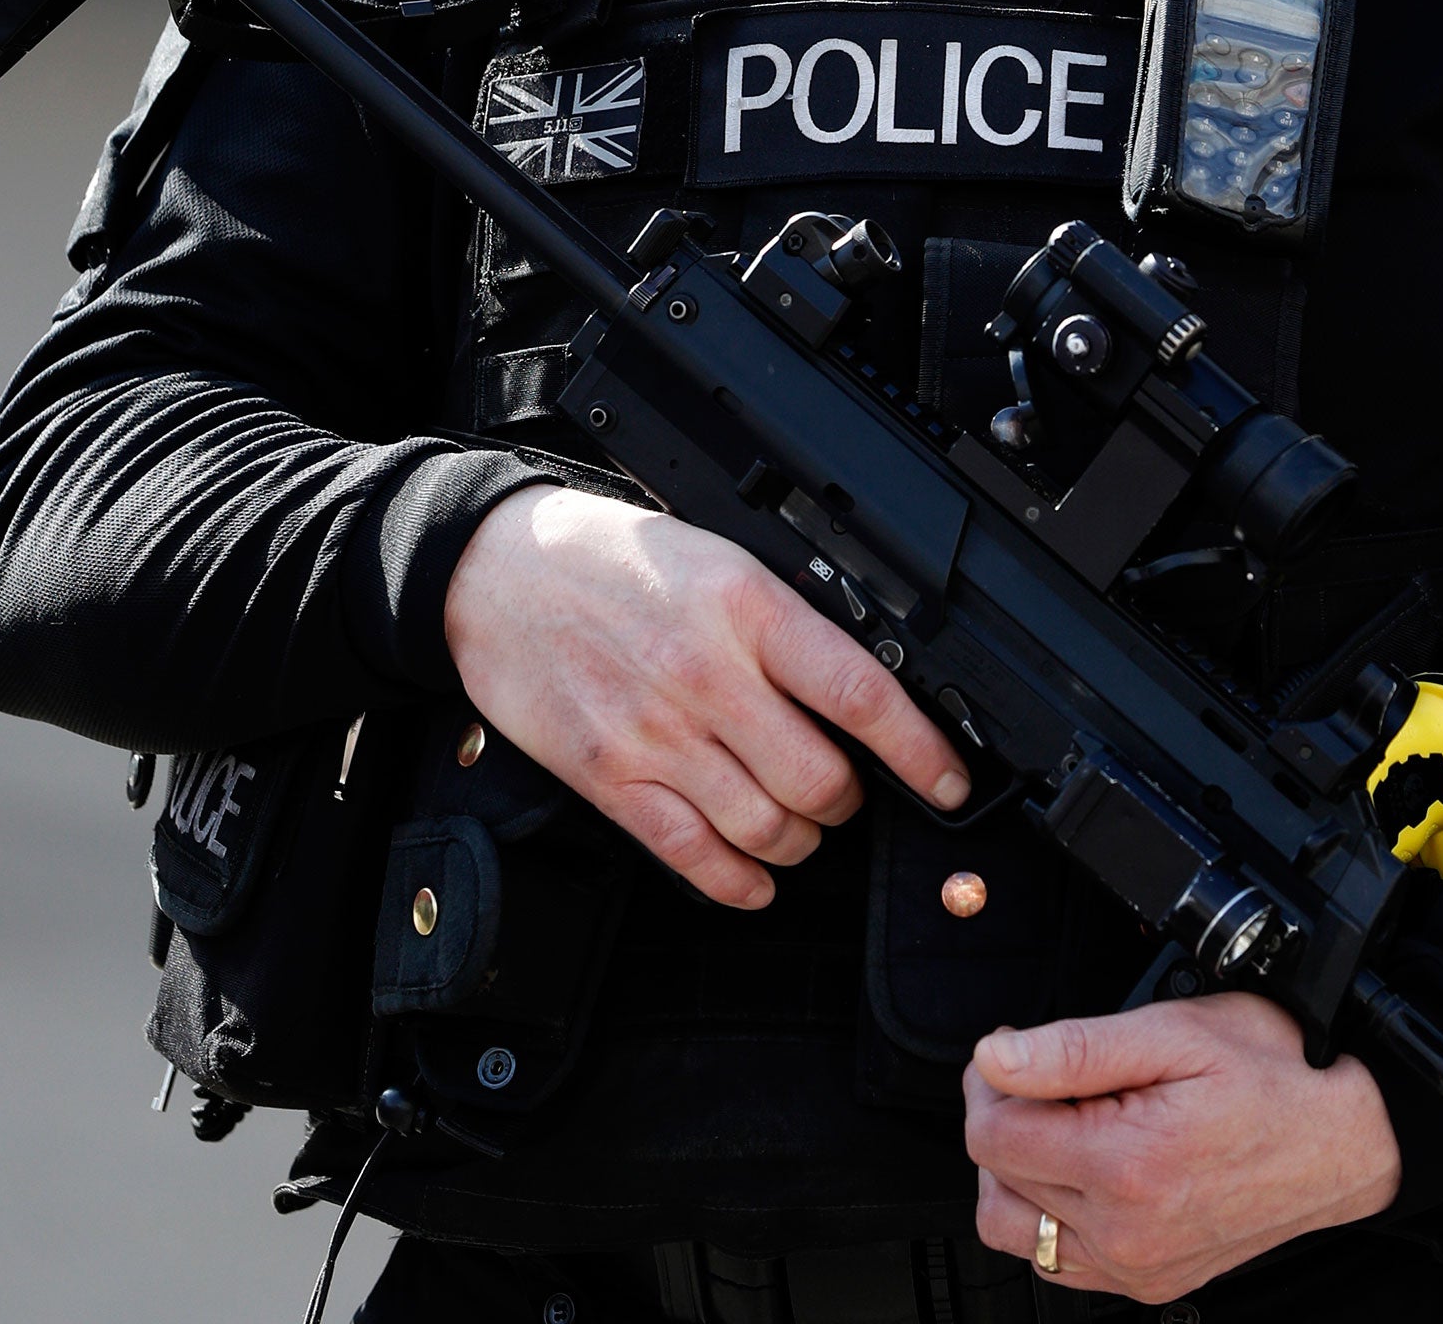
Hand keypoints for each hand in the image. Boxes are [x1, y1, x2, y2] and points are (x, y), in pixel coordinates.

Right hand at [444, 485, 968, 907]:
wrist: (494, 571)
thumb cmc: (612, 561)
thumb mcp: (720, 561)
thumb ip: (786, 624)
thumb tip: (865, 686)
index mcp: (746, 610)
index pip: (860, 696)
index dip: (920, 752)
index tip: (948, 780)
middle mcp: (705, 676)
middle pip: (819, 781)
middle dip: (850, 803)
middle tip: (847, 792)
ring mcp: (655, 735)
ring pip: (765, 829)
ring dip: (800, 843)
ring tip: (799, 826)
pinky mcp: (607, 778)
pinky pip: (691, 855)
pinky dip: (737, 881)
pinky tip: (754, 877)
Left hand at [965, 993, 1401, 1303]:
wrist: (1349, 1139)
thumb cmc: (1276, 1075)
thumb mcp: (1175, 1032)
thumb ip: (1075, 1049)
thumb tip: (996, 1058)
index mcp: (1126, 1164)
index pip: (990, 1133)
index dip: (991, 1078)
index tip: (1018, 1050)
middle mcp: (1125, 1231)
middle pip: (995, 1176)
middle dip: (1005, 1114)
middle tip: (1049, 1077)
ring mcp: (1136, 1267)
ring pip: (1012, 1227)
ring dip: (1017, 1171)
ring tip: (1065, 1124)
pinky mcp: (1148, 1284)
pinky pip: (1055, 1261)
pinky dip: (1050, 1214)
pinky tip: (1087, 1169)